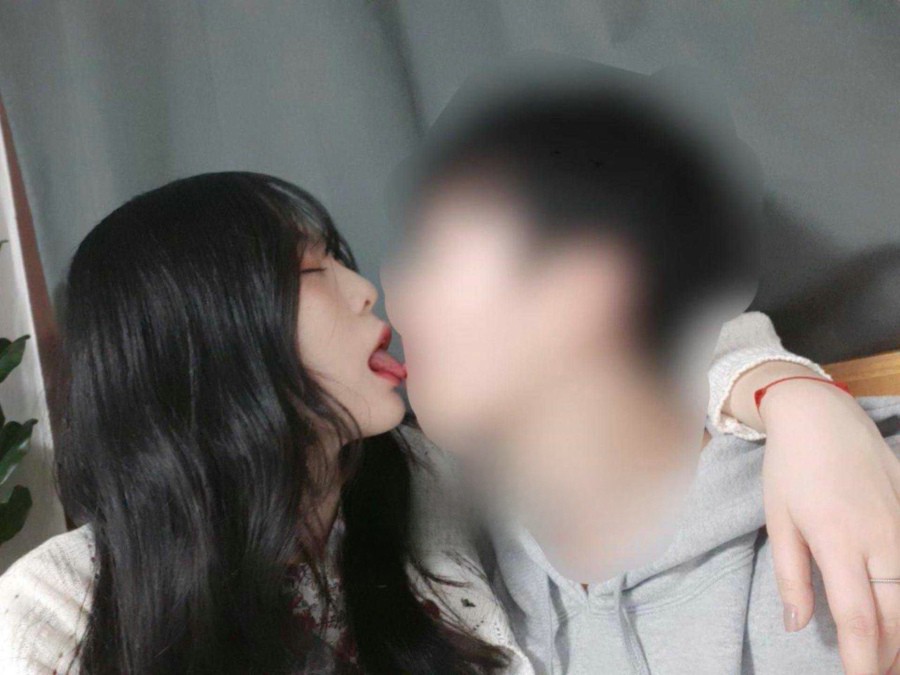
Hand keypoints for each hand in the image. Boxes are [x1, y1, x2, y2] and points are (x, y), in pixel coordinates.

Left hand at [760, 380, 899, 673]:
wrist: (822, 417)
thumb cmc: (791, 469)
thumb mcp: (778, 520)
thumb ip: (790, 577)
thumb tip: (797, 626)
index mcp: (837, 541)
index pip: (858, 618)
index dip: (862, 661)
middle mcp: (879, 539)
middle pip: (897, 617)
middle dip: (890, 657)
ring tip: (890, 660)